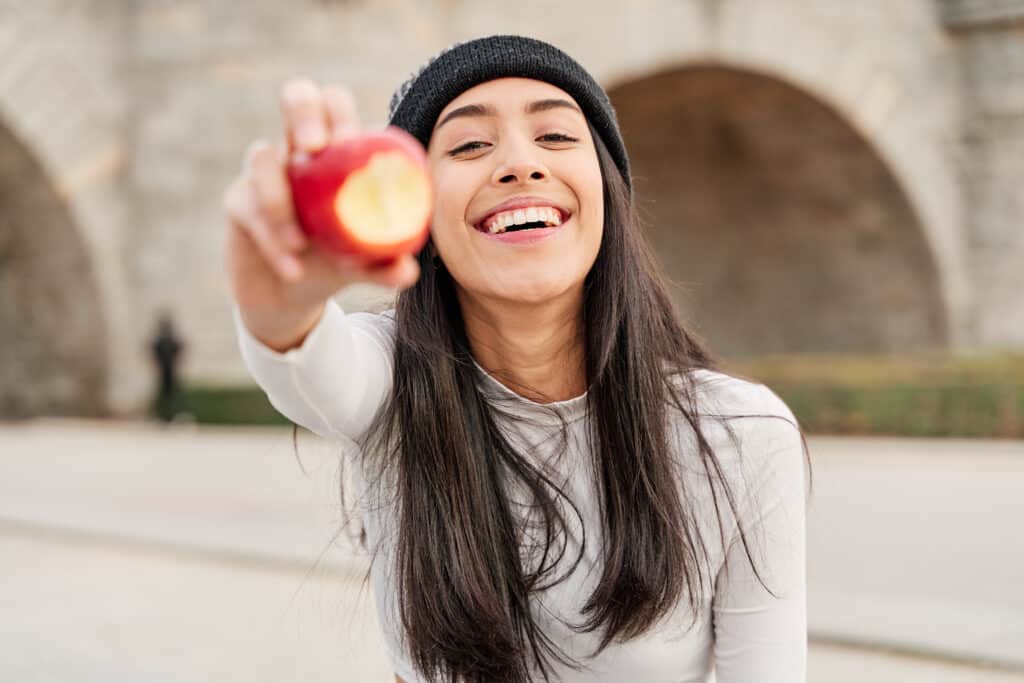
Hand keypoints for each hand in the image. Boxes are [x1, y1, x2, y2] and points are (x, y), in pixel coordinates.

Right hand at [222, 78, 420, 348]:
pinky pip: (249, 208)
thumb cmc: (334, 263)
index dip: (340, 113)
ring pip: (260, 156)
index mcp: (335, 153)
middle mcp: (298, 150)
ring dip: (279, 199)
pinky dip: (271, 240)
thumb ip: (385, 265)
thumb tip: (409, 272)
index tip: (348, 142)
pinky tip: (292, 268)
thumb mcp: (364, 265)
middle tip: (313, 147)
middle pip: (297, 95)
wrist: (290, 295)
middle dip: (305, 112)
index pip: (336, 104)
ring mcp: (263, 171)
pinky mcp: (237, 200)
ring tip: (300, 244)